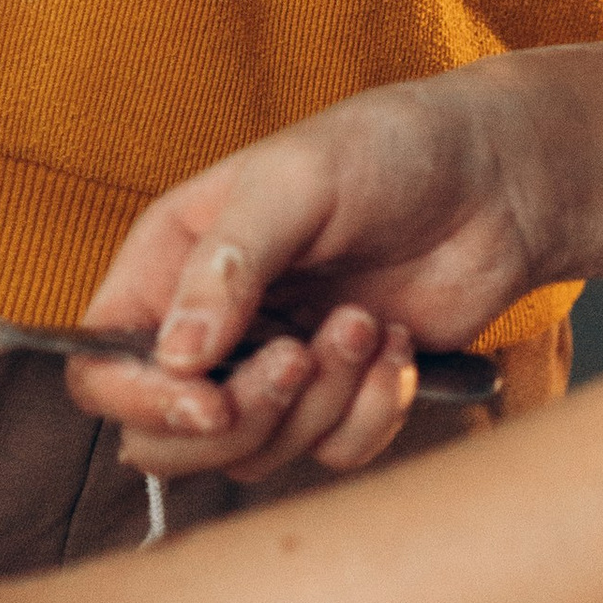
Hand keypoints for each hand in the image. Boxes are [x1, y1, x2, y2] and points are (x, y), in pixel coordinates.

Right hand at [66, 67, 545, 482]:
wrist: (498, 178)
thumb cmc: (392, 148)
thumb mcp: (300, 178)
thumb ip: (228, 262)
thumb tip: (173, 355)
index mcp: (175, 259)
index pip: (103, 363)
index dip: (140, 400)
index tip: (208, 398)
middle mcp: (214, 324)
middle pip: (168, 437)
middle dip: (242, 414)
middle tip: (300, 355)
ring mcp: (275, 367)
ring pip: (254, 455)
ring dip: (320, 401)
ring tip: (365, 323)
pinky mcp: (340, 398)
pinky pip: (332, 455)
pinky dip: (372, 412)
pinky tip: (399, 346)